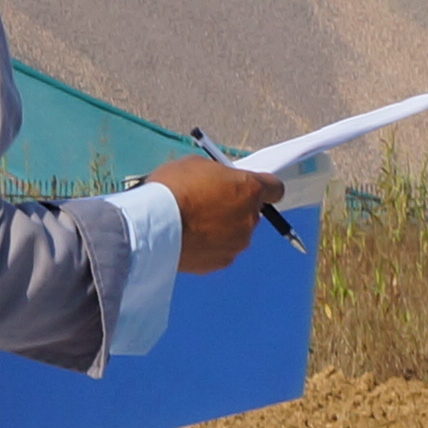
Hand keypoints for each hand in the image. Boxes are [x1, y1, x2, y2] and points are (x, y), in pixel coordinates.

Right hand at [146, 155, 285, 273]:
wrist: (152, 226)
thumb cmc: (172, 188)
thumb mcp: (196, 165)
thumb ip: (217, 176)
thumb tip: (220, 183)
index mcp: (249, 190)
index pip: (275, 188)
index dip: (263, 187)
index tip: (248, 188)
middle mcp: (250, 219)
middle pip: (251, 213)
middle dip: (234, 208)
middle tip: (207, 204)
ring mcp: (237, 244)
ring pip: (235, 234)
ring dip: (221, 229)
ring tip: (192, 224)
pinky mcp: (221, 262)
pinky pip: (220, 251)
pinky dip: (209, 246)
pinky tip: (188, 239)